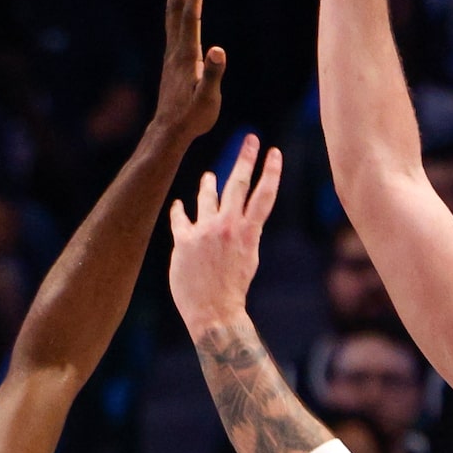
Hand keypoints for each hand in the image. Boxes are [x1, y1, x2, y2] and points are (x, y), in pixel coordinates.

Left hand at [152, 0, 225, 142]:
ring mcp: (173, 54)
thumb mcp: (207, 99)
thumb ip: (212, 74)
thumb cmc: (191, 118)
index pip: (190, 15)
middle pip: (177, 7)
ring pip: (174, 15)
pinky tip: (181, 6)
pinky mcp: (173, 60)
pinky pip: (175, 26)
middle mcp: (176, 49)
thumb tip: (217, 49)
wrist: (169, 131)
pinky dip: (178, 8)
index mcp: (187, 55)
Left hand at [168, 132, 279, 333]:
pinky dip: (179, 210)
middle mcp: (227, 226)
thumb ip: (243, 235)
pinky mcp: (184, 241)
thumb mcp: (247, 259)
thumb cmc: (233, 291)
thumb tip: (240, 220)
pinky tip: (178, 203)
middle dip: (246, 158)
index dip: (271, 171)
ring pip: (207, 197)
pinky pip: (180, 219)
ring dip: (208, 184)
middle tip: (250, 139)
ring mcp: (204, 231)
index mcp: (248, 232)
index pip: (264, 195)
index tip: (275, 152)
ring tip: (209, 176)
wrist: (214, 313)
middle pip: (238, 183)